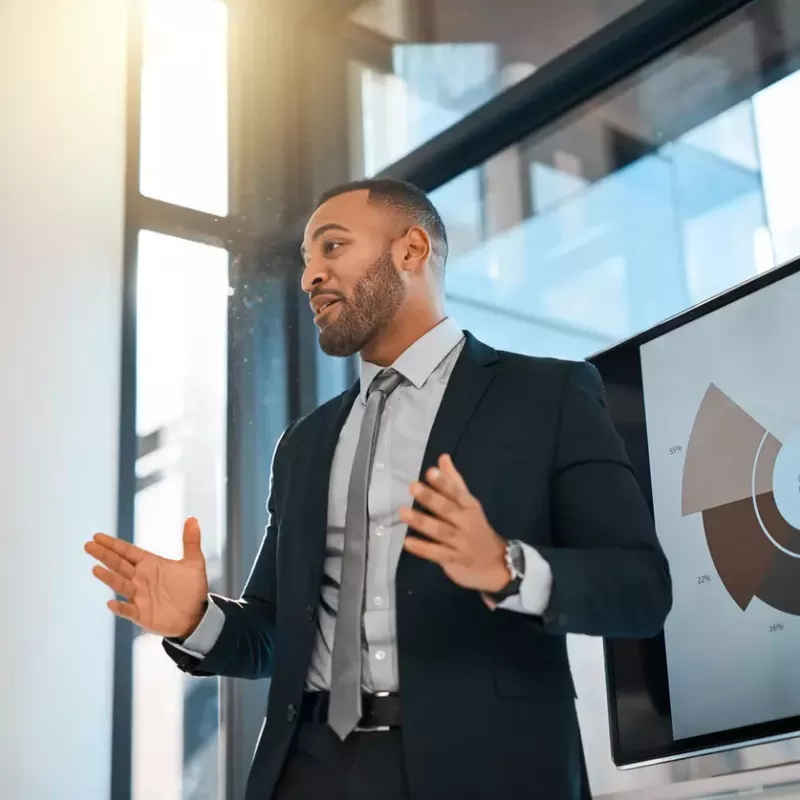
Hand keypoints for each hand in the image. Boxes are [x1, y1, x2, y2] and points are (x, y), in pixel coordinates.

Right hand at [85, 517, 208, 637]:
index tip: (97, 536)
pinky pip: (128, 610)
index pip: (127, 552)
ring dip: (109, 577)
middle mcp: (140, 578)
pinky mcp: (142, 614)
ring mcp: (139, 596)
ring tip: (96, 569)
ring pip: (121, 584)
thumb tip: (192, 518)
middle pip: (119, 564)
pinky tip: (111, 603)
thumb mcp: (194, 562)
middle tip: (88, 545)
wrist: (197, 615)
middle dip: (104, 555)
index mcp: (150, 564)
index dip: (113, 544)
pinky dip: (120, 607)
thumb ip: (191, 541)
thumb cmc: (192, 588)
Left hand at [400, 454, 509, 592]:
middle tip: (412, 487)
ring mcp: (461, 542)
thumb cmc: (476, 528)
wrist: (496, 563)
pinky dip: (422, 548)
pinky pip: (437, 554)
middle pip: (448, 510)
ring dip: (421, 521)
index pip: (457, 492)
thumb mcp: (468, 504)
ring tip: (403, 511)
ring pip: (440, 531)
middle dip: (431, 498)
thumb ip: (453, 482)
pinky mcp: (454, 560)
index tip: (430, 472)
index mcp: (470, 506)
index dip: (444, 482)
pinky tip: (407, 542)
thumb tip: (442, 457)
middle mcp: (467, 523)